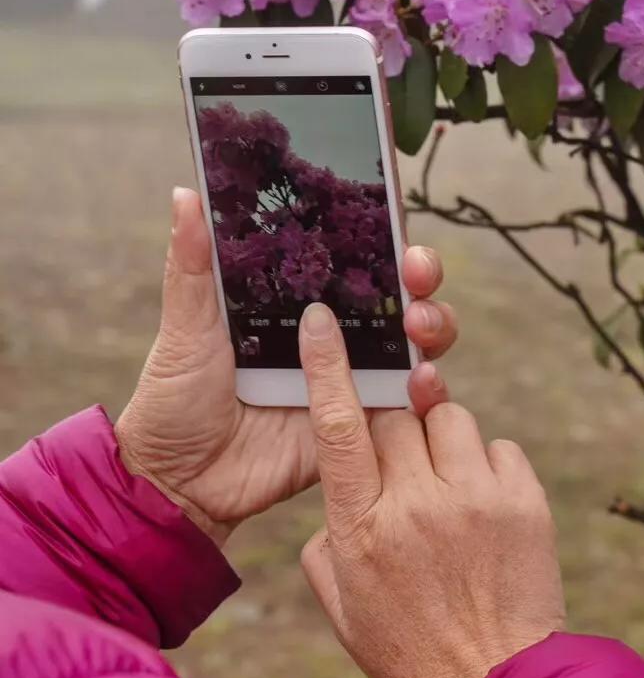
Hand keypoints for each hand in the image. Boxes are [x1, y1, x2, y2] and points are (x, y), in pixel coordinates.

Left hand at [116, 187, 456, 545]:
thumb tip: (186, 192)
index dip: (385, 232)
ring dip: (434, 322)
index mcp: (298, 298)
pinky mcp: (363, 425)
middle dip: (422, 272)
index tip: (395, 217)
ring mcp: (354, 377)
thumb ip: (193, 265)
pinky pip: (409, 405)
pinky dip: (427, 389)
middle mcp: (336, 332)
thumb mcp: (186, 327)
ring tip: (418, 327)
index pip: (356, 253)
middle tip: (415, 272)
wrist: (179, 485)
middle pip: (400, 289)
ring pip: (418, 340)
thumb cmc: (175, 399)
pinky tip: (422, 381)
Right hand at [299, 303, 564, 677]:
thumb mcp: (345, 608)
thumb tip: (333, 497)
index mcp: (362, 528)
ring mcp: (475, 497)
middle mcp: (417, 503)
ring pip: (451, 416)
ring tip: (448, 487)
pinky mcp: (524, 499)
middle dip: (397, 430)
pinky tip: (484, 506)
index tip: (321, 320)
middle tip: (406, 470)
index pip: (338, 427)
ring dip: (445, 440)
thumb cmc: (412, 650)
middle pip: (398, 414)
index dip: (327, 366)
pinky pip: (499, 445)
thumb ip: (327, 542)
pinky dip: (488, 465)